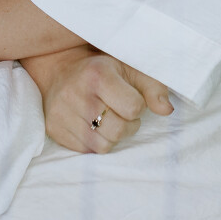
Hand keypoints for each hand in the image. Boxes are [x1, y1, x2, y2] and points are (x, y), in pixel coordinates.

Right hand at [25, 48, 173, 153]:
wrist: (60, 70)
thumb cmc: (102, 69)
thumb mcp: (130, 67)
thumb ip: (153, 86)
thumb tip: (166, 110)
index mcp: (97, 74)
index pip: (133, 107)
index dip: (138, 106)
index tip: (132, 99)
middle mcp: (76, 94)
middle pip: (118, 130)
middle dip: (128, 125)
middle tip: (123, 113)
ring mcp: (61, 114)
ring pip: (103, 145)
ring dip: (112, 136)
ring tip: (108, 119)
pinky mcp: (54, 130)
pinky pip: (86, 151)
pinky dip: (95, 142)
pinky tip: (93, 126)